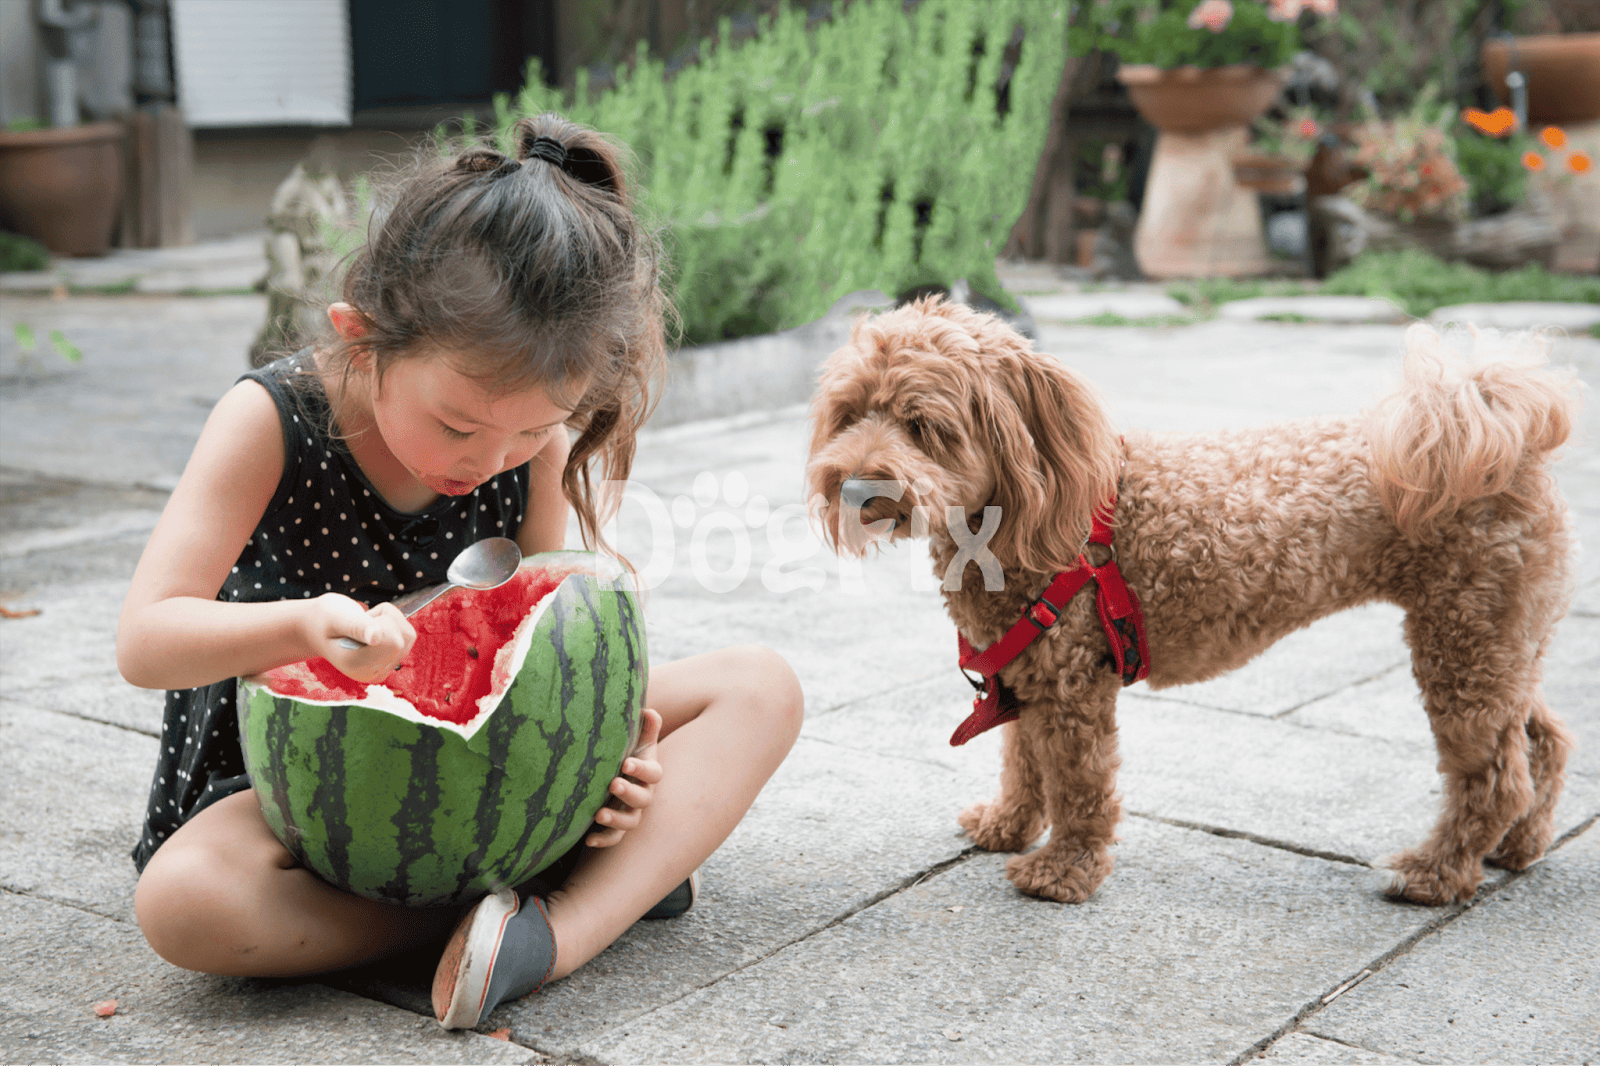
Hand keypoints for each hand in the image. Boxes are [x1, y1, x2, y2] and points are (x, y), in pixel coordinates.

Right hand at [313, 594, 414, 682]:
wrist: (317, 628)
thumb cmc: (324, 619)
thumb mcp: (335, 616)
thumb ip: (356, 626)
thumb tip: (376, 637)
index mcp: (355, 664)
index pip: (393, 641)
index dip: (381, 621)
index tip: (360, 619)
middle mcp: (371, 672)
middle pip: (403, 638)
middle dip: (386, 619)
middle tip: (361, 620)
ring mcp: (381, 669)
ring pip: (408, 636)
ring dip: (391, 620)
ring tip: (366, 624)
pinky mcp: (389, 662)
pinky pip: (408, 637)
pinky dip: (395, 625)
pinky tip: (374, 628)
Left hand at [586, 707, 662, 847]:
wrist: (612, 772)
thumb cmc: (624, 752)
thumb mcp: (634, 740)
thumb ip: (645, 727)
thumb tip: (648, 711)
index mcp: (648, 773)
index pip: (653, 773)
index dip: (641, 770)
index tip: (625, 764)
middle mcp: (643, 795)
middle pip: (644, 799)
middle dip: (629, 792)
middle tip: (613, 784)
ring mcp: (629, 812)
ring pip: (630, 822)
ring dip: (616, 819)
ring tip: (599, 814)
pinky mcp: (615, 827)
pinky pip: (613, 838)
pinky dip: (603, 840)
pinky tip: (587, 839)